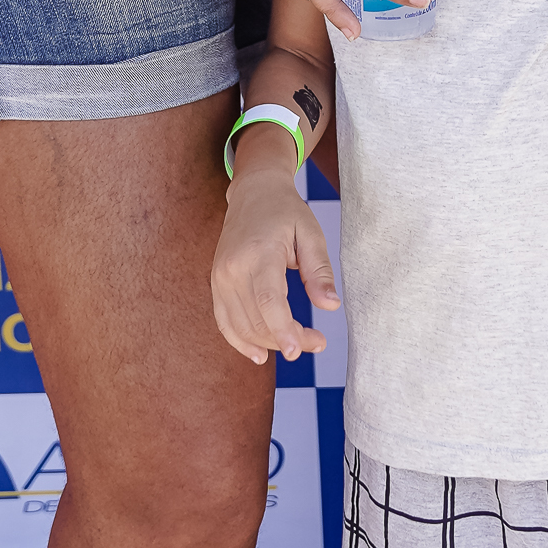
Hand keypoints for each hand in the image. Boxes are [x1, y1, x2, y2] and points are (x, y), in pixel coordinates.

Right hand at [211, 168, 339, 366]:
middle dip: (288, 339)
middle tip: (318, 342)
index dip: (283, 329)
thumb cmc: (285, 211)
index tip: (299, 351)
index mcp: (259, 252)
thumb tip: (331, 306)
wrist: (253, 192)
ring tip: (300, 344)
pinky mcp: (216, 284)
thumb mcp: (311, 233)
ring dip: (270, 343)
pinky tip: (260, 355)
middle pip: (257, 318)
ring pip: (241, 326)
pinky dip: (241, 342)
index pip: (268, 300)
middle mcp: (233, 268)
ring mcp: (220, 277)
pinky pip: (224, 322)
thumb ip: (320, 271)